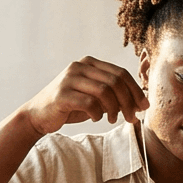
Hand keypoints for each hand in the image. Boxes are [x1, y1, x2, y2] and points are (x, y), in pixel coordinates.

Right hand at [17, 57, 148, 135]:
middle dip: (129, 101)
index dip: (136, 90)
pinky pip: (90, 103)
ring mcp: (69, 79)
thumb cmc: (70, 107)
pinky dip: (98, 113)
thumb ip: (113, 96)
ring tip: (114, 119)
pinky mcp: (62, 94)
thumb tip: (140, 103)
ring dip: (115, 109)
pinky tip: (97, 118)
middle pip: (116, 81)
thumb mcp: (94, 98)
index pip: (120, 73)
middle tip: (132, 117)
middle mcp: (79, 67)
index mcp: (89, 63)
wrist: (38, 115)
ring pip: (105, 91)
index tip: (144, 106)